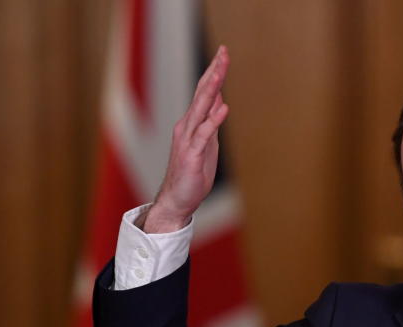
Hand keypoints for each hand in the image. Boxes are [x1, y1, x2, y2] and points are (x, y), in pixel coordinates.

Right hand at [138, 45, 230, 232]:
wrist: (177, 199)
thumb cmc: (193, 173)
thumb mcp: (208, 143)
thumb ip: (212, 123)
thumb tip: (220, 101)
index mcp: (193, 122)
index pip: (205, 92)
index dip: (215, 73)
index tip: (224, 54)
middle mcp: (188, 125)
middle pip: (202, 93)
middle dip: (214, 72)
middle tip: (224, 51)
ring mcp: (188, 138)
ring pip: (201, 108)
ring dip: (212, 89)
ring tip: (221, 71)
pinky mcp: (191, 154)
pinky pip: (204, 134)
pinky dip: (213, 120)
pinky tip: (224, 108)